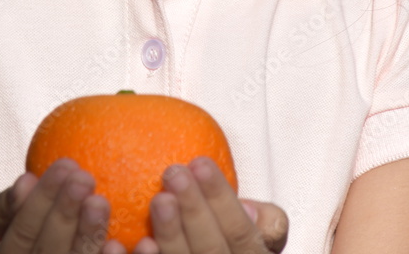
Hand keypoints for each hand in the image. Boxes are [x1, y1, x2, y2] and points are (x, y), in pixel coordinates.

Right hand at [0, 157, 126, 253]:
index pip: (22, 234)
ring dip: (88, 237)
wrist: (32, 250)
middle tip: (84, 179)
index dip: (40, 201)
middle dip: (65, 215)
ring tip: (100, 202)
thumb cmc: (9, 231)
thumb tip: (26, 182)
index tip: (65, 165)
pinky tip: (117, 244)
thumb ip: (3, 204)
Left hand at [132, 156, 287, 253]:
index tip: (200, 163)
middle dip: (193, 210)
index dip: (222, 200)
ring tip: (159, 199)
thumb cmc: (233, 244)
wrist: (207, 253)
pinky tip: (142, 242)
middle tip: (175, 173)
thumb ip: (266, 222)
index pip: (242, 234)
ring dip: (170, 233)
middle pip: (211, 250)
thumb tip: (249, 205)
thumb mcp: (261, 235)